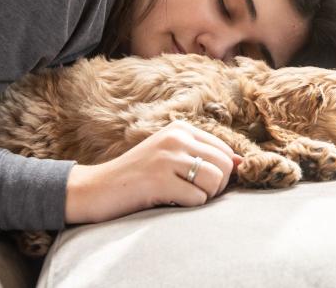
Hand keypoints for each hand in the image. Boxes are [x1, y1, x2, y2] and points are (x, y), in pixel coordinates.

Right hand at [64, 120, 241, 223]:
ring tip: (180, 197)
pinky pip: (198, 198)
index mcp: (179, 129)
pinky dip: (188, 207)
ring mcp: (167, 157)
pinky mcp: (160, 180)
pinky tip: (168, 202)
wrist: (94, 189)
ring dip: (203, 197)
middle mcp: (175, 138)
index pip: (224, 151)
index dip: (220, 173)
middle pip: (224, 165)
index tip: (199, 184)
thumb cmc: (135, 178)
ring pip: (215, 180)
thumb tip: (241, 163)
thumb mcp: (168, 158)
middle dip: (216, 187)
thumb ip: (201, 156)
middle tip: (192, 194)